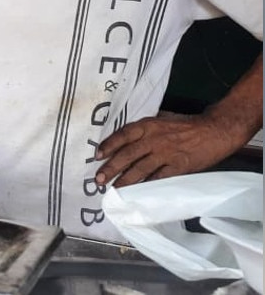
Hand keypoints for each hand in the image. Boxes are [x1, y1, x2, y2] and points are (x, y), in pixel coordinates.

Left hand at [95, 113, 243, 186]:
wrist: (214, 130)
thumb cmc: (185, 125)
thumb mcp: (161, 119)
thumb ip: (144, 129)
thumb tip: (124, 139)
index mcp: (148, 125)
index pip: (123, 135)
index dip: (109, 145)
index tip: (97, 156)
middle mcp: (154, 139)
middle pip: (128, 155)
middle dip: (111, 168)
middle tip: (98, 179)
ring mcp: (167, 154)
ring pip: (140, 169)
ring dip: (125, 180)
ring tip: (113, 189)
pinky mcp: (179, 166)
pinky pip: (159, 178)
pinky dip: (147, 186)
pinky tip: (137, 193)